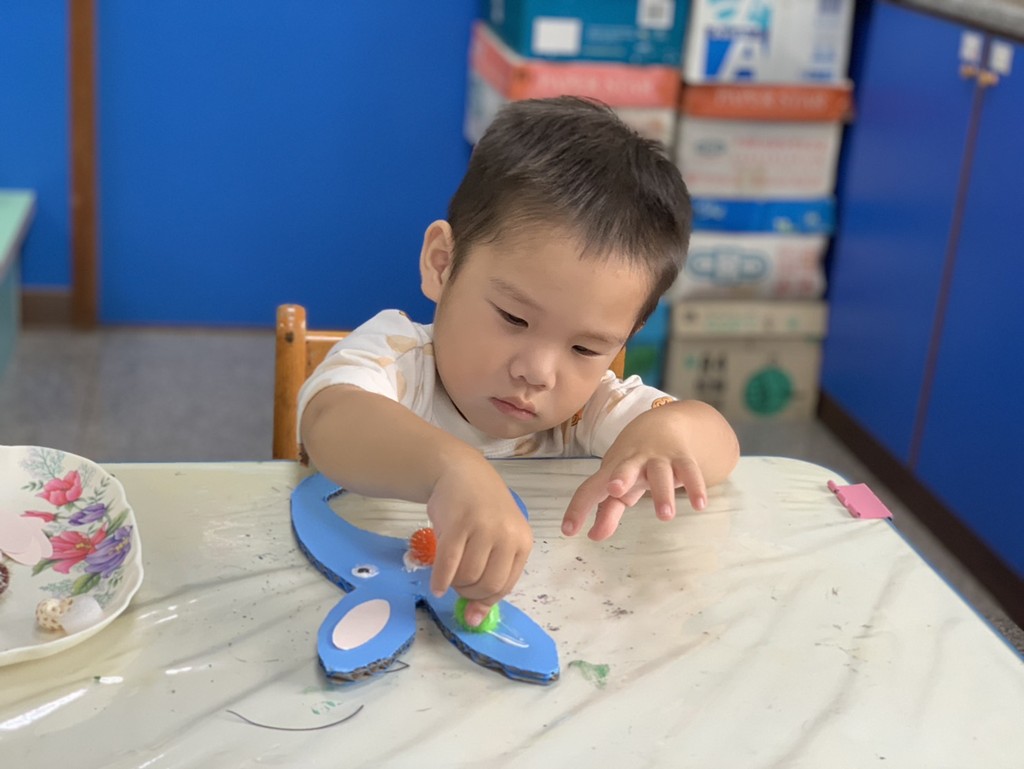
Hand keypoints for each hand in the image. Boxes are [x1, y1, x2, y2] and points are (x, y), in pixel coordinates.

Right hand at [426, 459, 532, 627]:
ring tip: (449, 574)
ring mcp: (484, 527)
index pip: (506, 586)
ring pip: (468, 576)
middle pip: (488, 584)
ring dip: (454, 584)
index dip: (485, 599)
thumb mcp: (495, 540)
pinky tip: (436, 584)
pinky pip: (448, 563)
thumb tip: (474, 620)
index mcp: (522, 541)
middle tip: (457, 586)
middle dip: (469, 594)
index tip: (470, 602)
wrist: (460, 471)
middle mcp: (507, 534)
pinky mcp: (459, 523)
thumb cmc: (480, 510)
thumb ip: (490, 575)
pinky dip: (440, 579)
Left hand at [562, 401, 735, 539]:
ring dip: (663, 492)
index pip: (591, 487)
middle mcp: (633, 460)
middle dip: (621, 476)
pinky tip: (699, 504)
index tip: (567, 530)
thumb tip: (593, 536)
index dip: (578, 508)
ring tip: (665, 516)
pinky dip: (695, 486)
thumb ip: (607, 511)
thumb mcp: (620, 485)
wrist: (663, 422)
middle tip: (616, 490)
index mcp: (612, 469)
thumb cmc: (634, 462)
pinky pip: (690, 470)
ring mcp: (658, 457)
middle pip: (625, 466)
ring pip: (661, 472)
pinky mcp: (682, 457)